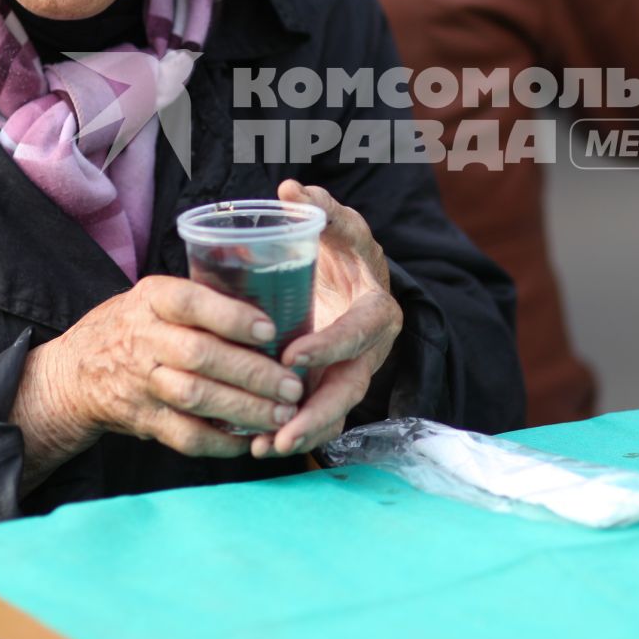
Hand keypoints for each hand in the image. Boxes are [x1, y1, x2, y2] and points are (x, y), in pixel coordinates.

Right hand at [12, 275, 307, 484]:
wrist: (73, 373)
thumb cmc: (135, 327)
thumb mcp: (155, 298)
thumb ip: (202, 298)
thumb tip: (276, 295)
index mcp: (150, 299)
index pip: (188, 302)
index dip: (230, 316)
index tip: (270, 329)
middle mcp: (142, 339)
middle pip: (199, 355)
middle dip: (252, 373)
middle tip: (292, 385)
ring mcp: (139, 383)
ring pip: (195, 398)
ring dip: (244, 409)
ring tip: (282, 415)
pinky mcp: (142, 420)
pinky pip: (185, 436)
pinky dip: (221, 442)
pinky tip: (251, 440)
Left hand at [249, 180, 404, 459]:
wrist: (354, 276)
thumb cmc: (343, 250)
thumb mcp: (338, 228)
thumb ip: (321, 210)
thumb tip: (291, 189)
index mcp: (377, 306)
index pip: (359, 329)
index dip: (330, 345)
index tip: (293, 357)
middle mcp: (372, 345)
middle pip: (353, 383)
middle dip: (318, 409)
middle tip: (282, 430)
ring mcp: (357, 369)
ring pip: (338, 408)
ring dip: (305, 430)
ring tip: (266, 448)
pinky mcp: (339, 385)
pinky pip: (324, 417)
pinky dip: (298, 433)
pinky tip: (261, 448)